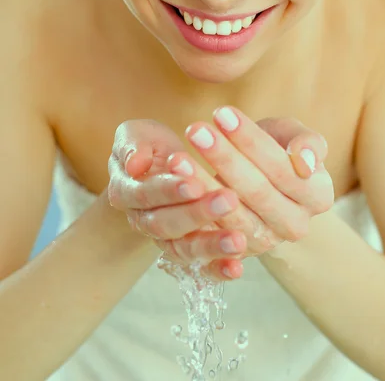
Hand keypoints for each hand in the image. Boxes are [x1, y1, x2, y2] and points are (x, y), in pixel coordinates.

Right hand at [107, 119, 246, 281]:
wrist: (156, 165)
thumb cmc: (148, 144)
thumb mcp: (136, 134)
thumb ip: (132, 145)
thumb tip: (135, 164)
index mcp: (126, 191)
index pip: (146, 194)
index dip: (170, 190)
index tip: (196, 183)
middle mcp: (143, 220)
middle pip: (166, 225)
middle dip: (197, 214)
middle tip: (228, 200)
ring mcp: (166, 238)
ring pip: (184, 248)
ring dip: (211, 245)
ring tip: (238, 240)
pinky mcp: (188, 249)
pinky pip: (200, 266)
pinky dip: (217, 270)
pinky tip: (237, 268)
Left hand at [162, 107, 334, 262]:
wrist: (262, 178)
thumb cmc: (279, 148)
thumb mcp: (294, 136)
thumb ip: (307, 142)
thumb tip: (304, 161)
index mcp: (318, 196)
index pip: (281, 167)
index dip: (250, 140)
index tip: (221, 113)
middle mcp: (296, 225)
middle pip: (257, 191)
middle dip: (223, 158)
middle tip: (195, 130)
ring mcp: (266, 241)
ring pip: (232, 214)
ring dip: (202, 183)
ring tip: (178, 157)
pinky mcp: (238, 252)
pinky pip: (213, 234)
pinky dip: (192, 209)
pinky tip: (174, 185)